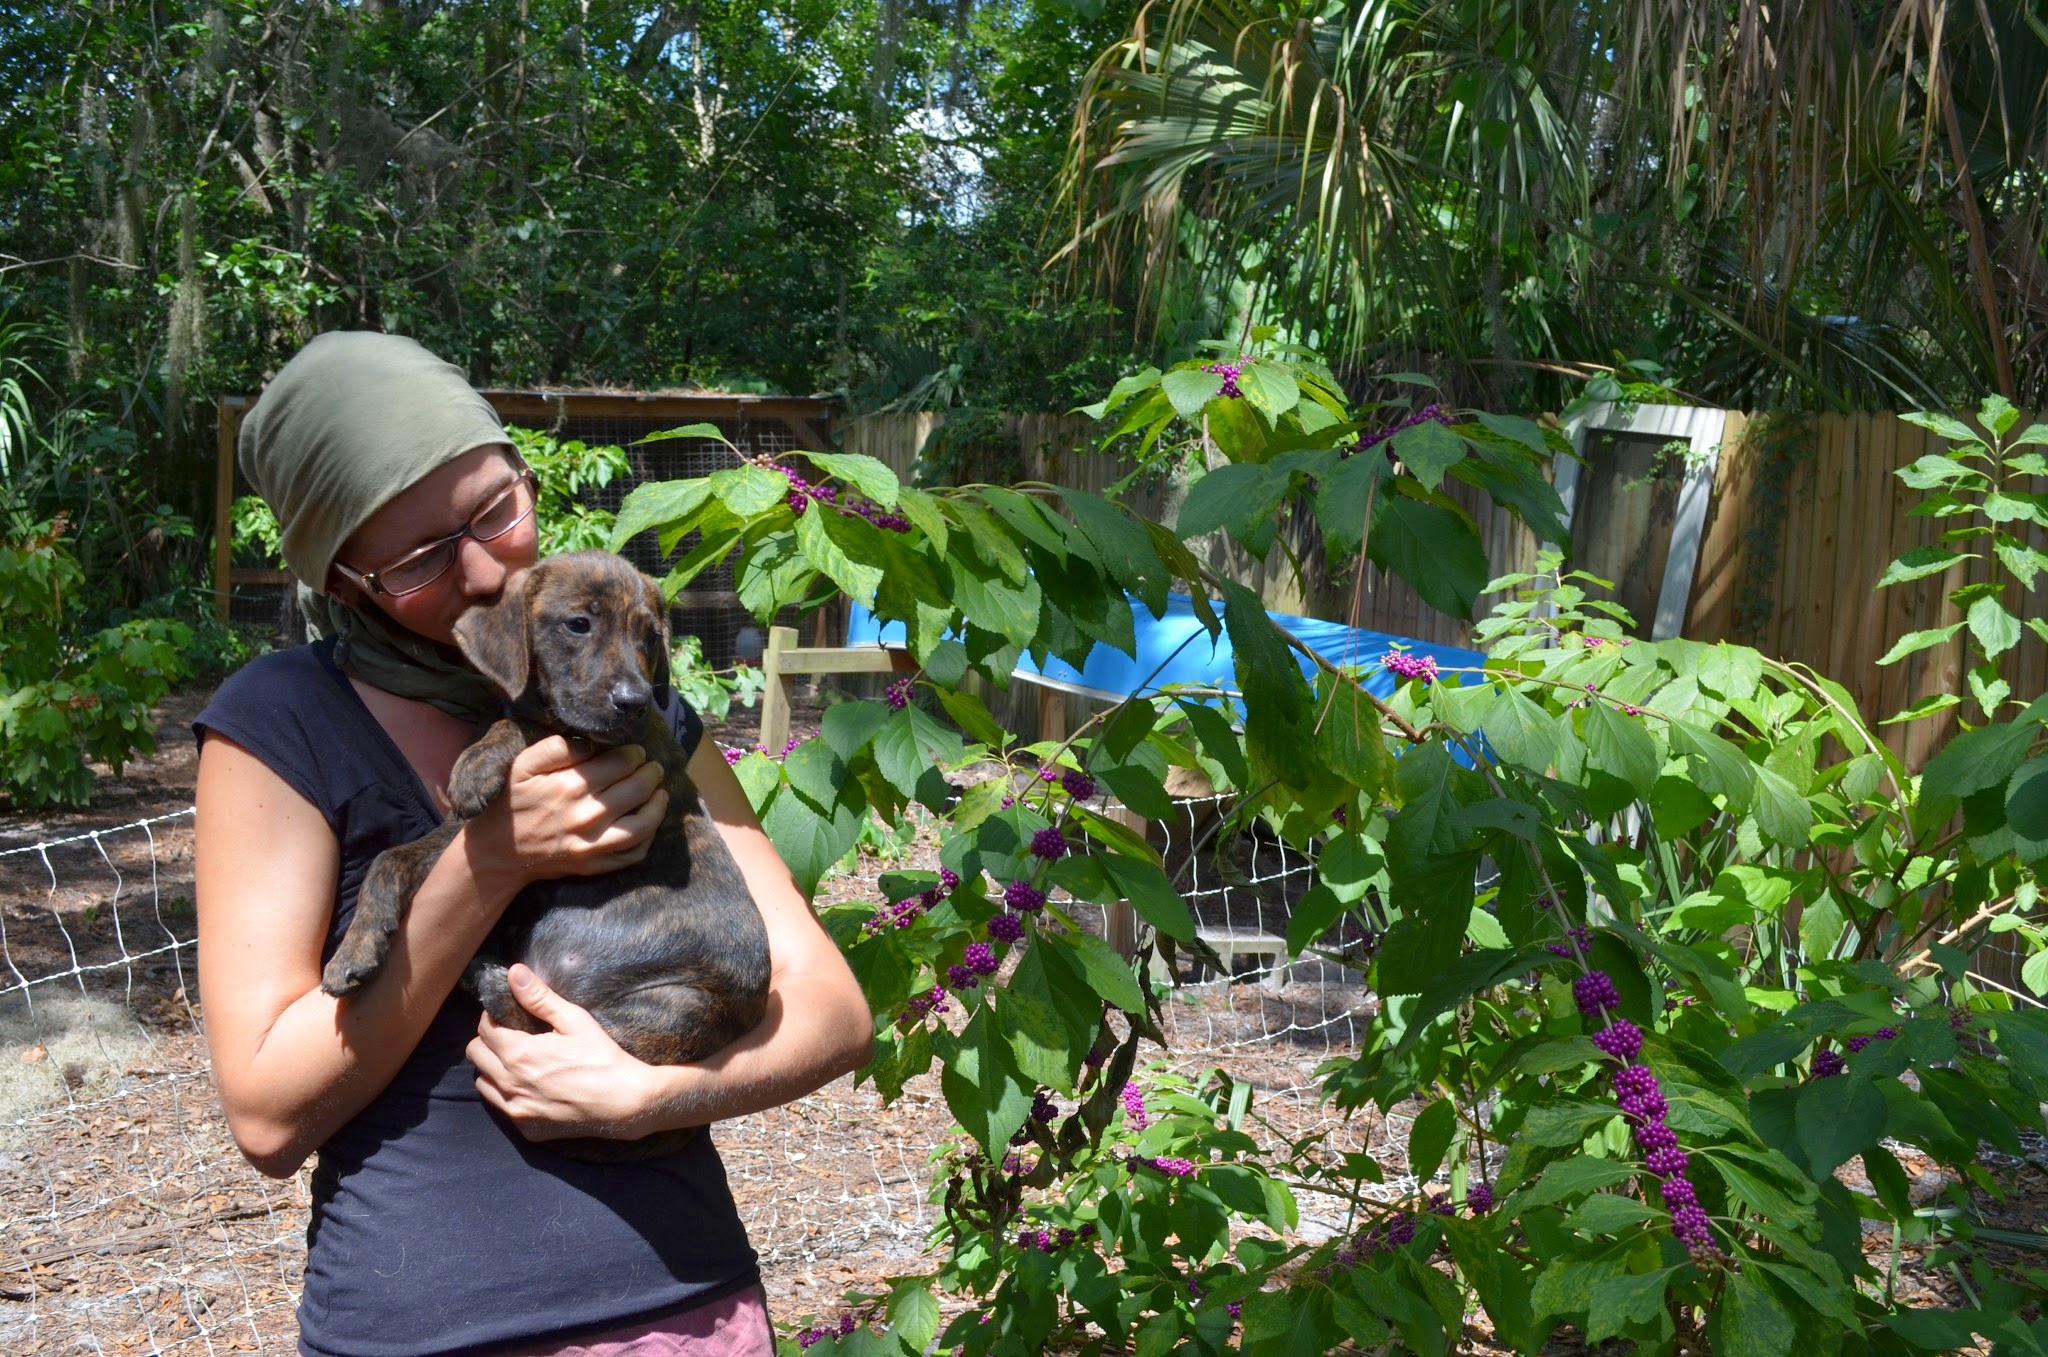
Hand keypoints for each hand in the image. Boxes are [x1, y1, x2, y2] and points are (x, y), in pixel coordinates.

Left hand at [466, 965, 662, 1141]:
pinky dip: (508, 1093)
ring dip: (493, 1068)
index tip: (509, 1014)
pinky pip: (502, 1106)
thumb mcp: (574, 1021)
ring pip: (483, 1083)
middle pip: (475, 1055)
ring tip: (518, 1060)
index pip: (484, 1028)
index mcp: (519, 1054)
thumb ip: (539, 997)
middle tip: (513, 1035)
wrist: (625, 1104)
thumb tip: (513, 973)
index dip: (494, 1016)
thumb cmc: (602, 1057)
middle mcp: (509, 1085)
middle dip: (488, 1040)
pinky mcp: (526, 1128)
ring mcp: (516, 1110)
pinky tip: (532, 1086)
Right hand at [482, 736, 667, 885]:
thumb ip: (555, 748)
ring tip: (661, 792)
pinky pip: (634, 853)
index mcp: (571, 786)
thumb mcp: (522, 766)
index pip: (621, 763)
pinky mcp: (595, 865)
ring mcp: (594, 845)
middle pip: (637, 789)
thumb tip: (590, 742)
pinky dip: (649, 837)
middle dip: (651, 773)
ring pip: (644, 824)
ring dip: (658, 805)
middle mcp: (588, 816)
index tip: (637, 750)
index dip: (635, 753)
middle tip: (653, 767)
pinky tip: (649, 822)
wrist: (495, 853)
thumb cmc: (509, 803)